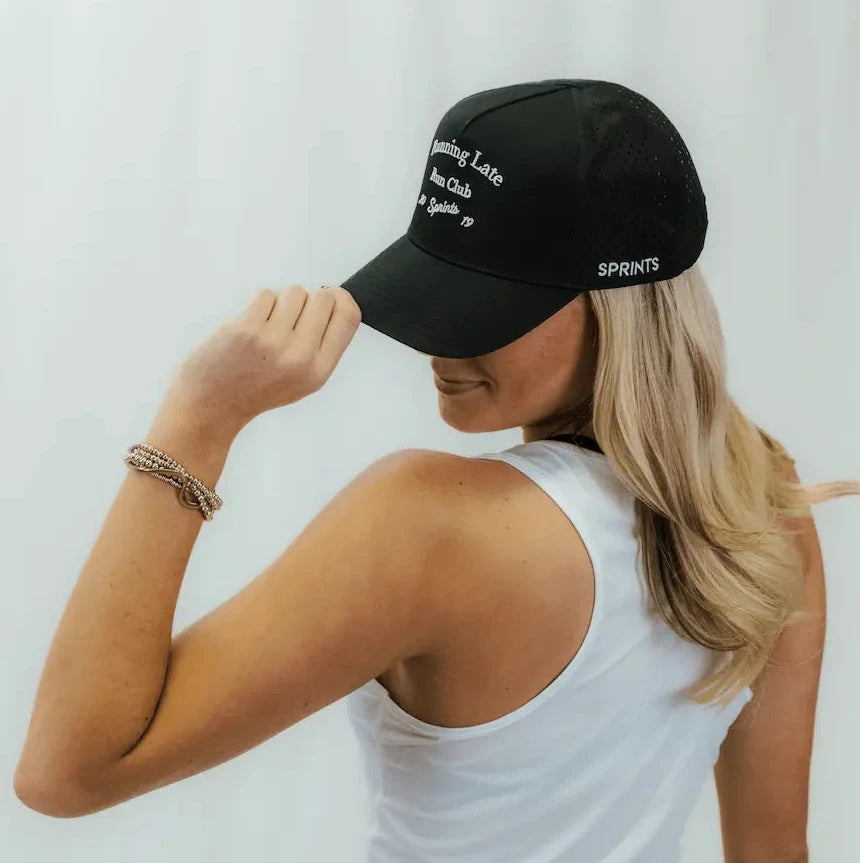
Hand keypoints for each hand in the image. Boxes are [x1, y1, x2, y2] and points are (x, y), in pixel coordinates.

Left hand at [155, 285, 361, 440]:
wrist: (211, 404)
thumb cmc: (256, 389)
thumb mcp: (304, 380)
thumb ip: (323, 346)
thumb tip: (334, 299)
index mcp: (319, 371)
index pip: (348, 317)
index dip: (341, 299)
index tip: (331, 297)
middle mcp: (300, 356)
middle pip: (324, 297)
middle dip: (310, 298)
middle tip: (292, 316)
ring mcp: (272, 341)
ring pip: (294, 291)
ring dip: (282, 301)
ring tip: (269, 324)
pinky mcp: (246, 328)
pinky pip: (266, 294)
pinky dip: (259, 304)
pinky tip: (251, 325)